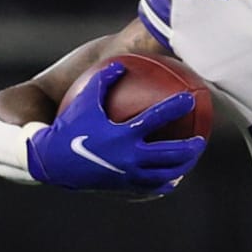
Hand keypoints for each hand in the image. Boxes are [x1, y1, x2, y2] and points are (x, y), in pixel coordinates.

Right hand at [26, 60, 204, 193]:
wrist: (52, 162)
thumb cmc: (68, 126)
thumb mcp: (84, 100)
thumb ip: (103, 80)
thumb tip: (121, 64)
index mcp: (122, 134)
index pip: (156, 118)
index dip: (175, 107)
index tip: (190, 98)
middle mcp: (129, 156)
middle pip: (170, 154)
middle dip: (190, 147)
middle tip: (200, 139)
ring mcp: (129, 175)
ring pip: (165, 174)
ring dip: (182, 166)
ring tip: (191, 159)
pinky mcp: (125, 187)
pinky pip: (152, 187)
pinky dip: (165, 183)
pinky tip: (173, 179)